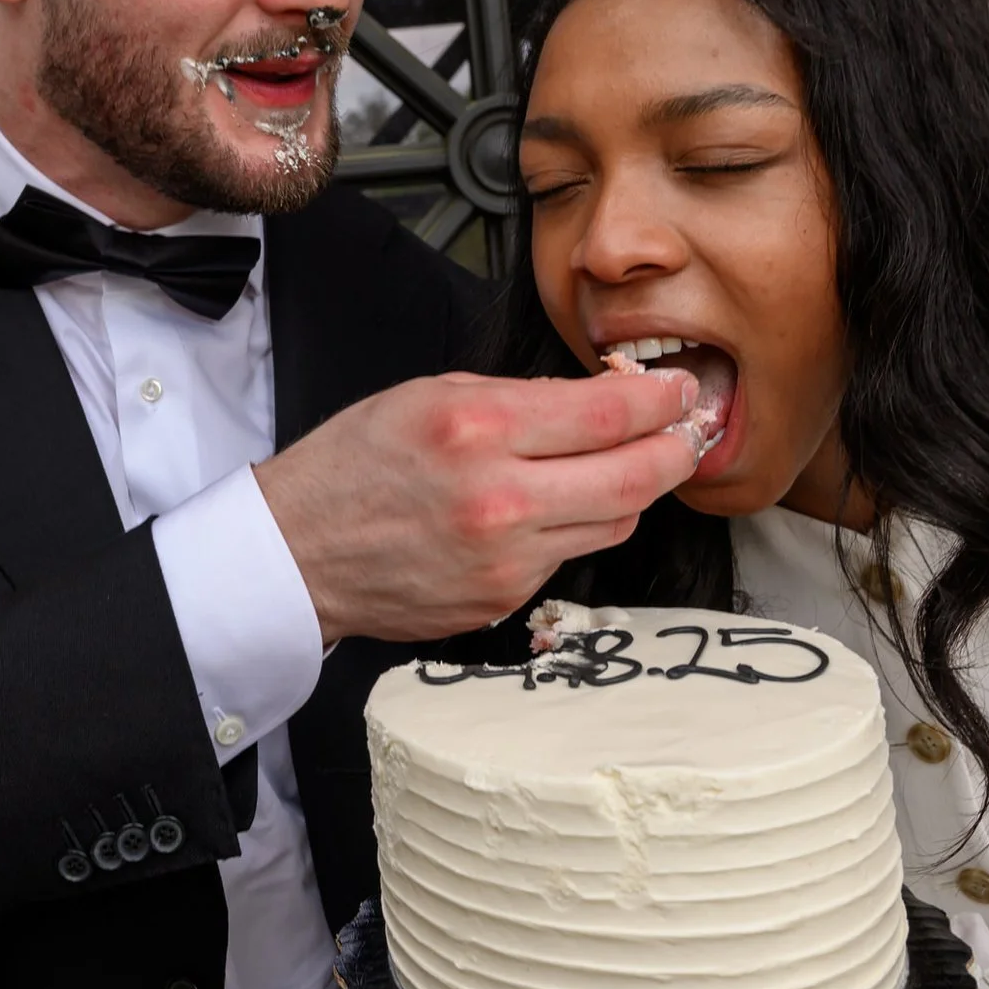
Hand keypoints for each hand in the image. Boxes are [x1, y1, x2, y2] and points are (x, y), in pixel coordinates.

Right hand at [256, 369, 702, 644]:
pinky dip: (581, 525)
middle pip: (636, 477)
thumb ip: (521, 397)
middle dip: (678, 448)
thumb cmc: (355, 465)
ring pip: (616, 522)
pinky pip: (572, 555)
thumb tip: (599, 398)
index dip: (662, 399)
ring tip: (636, 460)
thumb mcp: (431, 394)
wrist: (298, 553)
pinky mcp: (505, 600)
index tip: (681, 389)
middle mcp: (500, 499)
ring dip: (637, 489)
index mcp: (479, 430)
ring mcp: (507, 560)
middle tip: (690, 427)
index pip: (609, 412)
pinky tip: (563, 503)